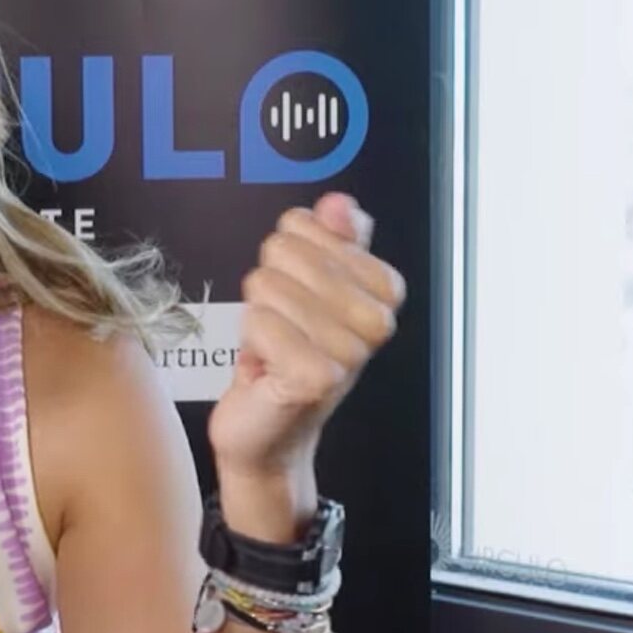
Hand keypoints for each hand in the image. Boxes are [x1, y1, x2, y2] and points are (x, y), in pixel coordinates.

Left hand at [207, 193, 405, 537]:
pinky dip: (250, 342)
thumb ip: (329, 240)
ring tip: (275, 346)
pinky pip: (258, 322)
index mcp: (382, 289)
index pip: (305, 224)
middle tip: (281, 325)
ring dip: (258, 317)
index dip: (284, 256)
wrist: (269, 428)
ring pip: (267, 286)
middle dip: (267, 286)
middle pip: (283, 251)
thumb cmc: (287, 355)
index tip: (297, 294)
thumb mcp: (309, 288)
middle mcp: (377, 320)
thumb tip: (339, 204)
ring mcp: (350, 351)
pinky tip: (267, 367)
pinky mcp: (317, 377)